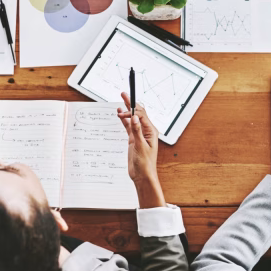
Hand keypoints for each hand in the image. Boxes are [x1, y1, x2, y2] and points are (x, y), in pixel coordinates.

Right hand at [117, 93, 165, 207]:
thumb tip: (134, 118)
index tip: (124, 108)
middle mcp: (146, 131)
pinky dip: (124, 120)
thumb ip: (137, 131)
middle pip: (137, 114)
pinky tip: (119, 114)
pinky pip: (128, 127)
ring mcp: (139, 135)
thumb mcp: (141, 147)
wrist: (142, 176)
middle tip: (123, 94)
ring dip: (126, 111)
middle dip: (130, 104)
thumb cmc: (145, 164)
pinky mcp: (134, 139)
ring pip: (132, 119)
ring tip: (121, 101)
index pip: (141, 115)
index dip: (132, 110)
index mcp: (151, 131)